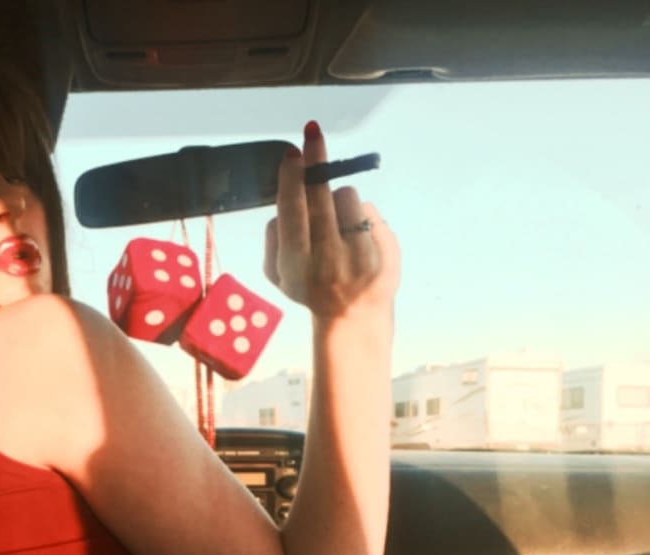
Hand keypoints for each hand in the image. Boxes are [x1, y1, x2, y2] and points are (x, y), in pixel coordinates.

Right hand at [263, 121, 399, 323]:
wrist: (352, 317)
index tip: (292, 153)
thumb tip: (285, 198)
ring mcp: (360, 256)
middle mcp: (328, 259)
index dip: (291, 178)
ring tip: (338, 223)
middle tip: (312, 132)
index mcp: (296, 264)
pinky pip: (370, 211)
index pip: (292, 211)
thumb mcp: (278, 276)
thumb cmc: (309, 288)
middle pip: (321, 195)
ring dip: (340, 199)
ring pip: (347, 196)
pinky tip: (358, 236)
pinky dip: (361, 215)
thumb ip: (273, 240)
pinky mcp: (386, 251)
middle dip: (315, 159)